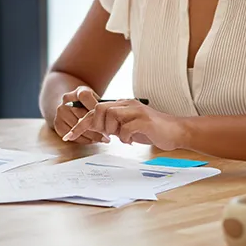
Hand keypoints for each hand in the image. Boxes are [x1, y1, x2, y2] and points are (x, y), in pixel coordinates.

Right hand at [54, 86, 108, 143]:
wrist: (70, 104)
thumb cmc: (89, 103)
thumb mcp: (96, 98)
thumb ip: (102, 105)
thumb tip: (114, 117)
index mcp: (78, 91)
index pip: (85, 96)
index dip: (96, 108)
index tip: (107, 119)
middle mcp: (66, 100)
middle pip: (81, 115)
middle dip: (97, 127)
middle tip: (108, 136)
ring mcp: (60, 112)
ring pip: (77, 127)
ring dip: (91, 136)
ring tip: (102, 139)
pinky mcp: (57, 124)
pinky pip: (71, 135)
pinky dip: (83, 139)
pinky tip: (92, 140)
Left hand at [63, 99, 188, 150]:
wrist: (176, 131)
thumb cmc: (152, 131)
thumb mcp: (128, 128)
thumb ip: (113, 126)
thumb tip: (96, 130)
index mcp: (122, 105)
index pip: (95, 110)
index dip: (80, 124)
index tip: (68, 136)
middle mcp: (128, 104)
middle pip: (99, 109)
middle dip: (97, 126)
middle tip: (107, 137)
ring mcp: (137, 111)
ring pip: (110, 116)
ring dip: (112, 131)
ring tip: (122, 137)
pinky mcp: (145, 121)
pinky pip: (125, 128)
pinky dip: (124, 138)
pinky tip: (131, 141)